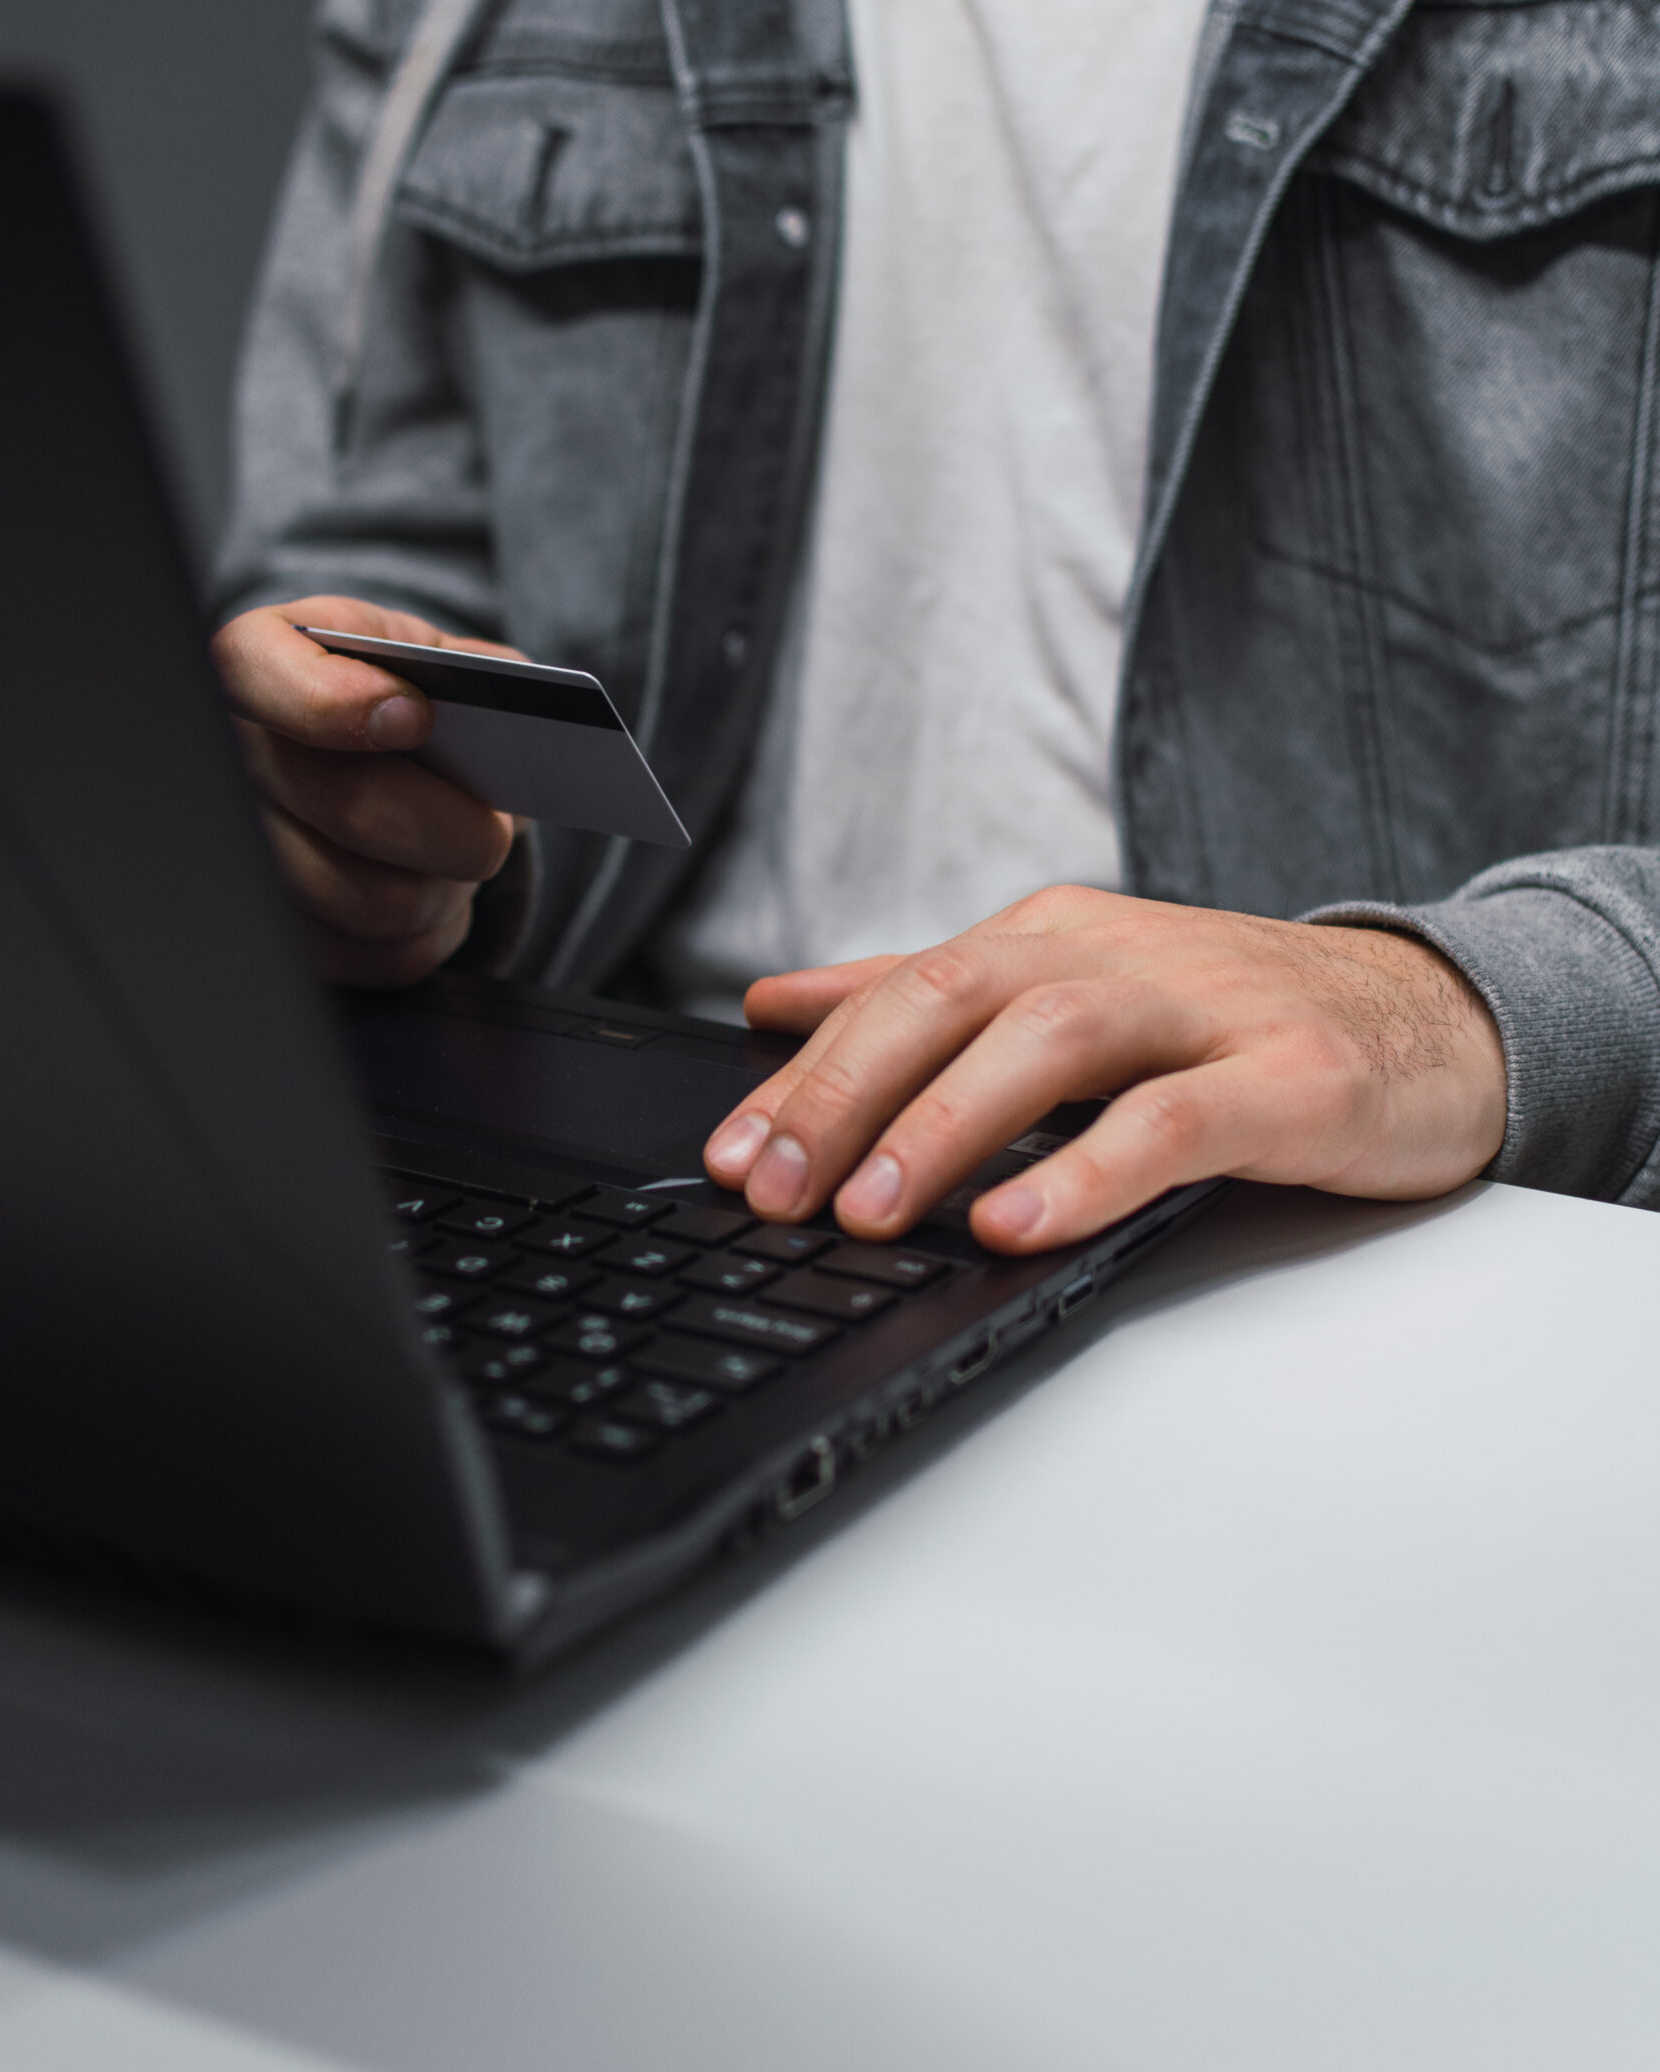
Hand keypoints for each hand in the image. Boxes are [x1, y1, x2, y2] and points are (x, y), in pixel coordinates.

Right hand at [213, 595, 519, 987]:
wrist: (380, 756)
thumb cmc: (405, 696)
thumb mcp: (436, 656)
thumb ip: (472, 671)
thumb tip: (511, 713)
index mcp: (259, 664)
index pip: (252, 673)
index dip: (334, 702)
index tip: (415, 716)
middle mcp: (235, 759)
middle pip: (351, 807)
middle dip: (457, 827)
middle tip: (497, 825)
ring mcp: (247, 856)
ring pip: (377, 900)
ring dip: (449, 884)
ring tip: (461, 852)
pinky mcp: (284, 935)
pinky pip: (385, 957)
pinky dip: (435, 930)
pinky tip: (433, 885)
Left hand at [703, 886, 1507, 1250]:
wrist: (1434, 1019)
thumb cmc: (1232, 1021)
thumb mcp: (1069, 990)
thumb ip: (924, 996)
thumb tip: (779, 1003)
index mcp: (1054, 937)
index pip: (900, 992)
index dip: (805, 1074)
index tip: (728, 1155)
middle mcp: (1117, 957)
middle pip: (954, 1000)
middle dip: (846, 1095)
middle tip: (771, 1189)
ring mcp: (1206, 1013)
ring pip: (1052, 1041)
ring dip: (948, 1126)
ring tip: (872, 1212)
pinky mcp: (1288, 1081)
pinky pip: (1173, 1121)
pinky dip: (1087, 1171)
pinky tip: (1017, 1224)